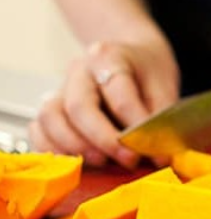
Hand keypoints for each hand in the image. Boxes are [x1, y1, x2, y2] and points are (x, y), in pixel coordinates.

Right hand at [29, 39, 179, 168]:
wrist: (131, 59)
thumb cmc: (146, 74)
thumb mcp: (163, 88)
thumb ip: (160, 119)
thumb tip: (159, 154)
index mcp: (110, 57)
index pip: (119, 95)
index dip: (137, 126)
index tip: (154, 150)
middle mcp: (79, 70)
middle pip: (79, 106)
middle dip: (104, 139)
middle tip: (129, 160)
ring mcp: (60, 88)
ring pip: (51, 118)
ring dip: (76, 147)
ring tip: (103, 161)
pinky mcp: (51, 108)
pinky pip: (39, 130)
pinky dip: (54, 149)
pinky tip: (78, 161)